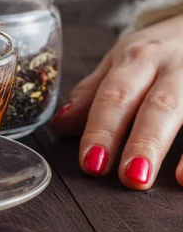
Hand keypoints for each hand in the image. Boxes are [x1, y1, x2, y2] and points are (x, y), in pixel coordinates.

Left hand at [53, 14, 182, 189]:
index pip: (115, 96)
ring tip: (170, 180)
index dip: (102, 130)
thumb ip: (93, 93)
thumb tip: (60, 125)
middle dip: (143, 141)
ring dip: (177, 147)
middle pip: (158, 105)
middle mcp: (172, 66)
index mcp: (137, 58)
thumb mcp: (121, 61)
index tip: (91, 163)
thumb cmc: (157, 50)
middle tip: (129, 178)